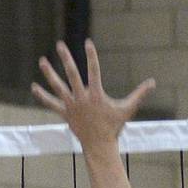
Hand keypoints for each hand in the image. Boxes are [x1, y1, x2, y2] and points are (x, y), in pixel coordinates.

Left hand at [31, 39, 154, 151]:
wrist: (99, 145)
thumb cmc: (114, 126)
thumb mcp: (128, 109)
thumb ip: (140, 94)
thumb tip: (153, 82)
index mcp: (96, 94)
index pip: (94, 70)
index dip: (91, 56)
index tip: (88, 42)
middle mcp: (82, 98)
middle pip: (72, 74)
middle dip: (66, 58)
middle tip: (59, 44)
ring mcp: (71, 105)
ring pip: (58, 86)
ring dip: (49, 73)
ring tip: (42, 61)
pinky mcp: (65, 113)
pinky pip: (51, 103)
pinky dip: (42, 95)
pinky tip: (34, 87)